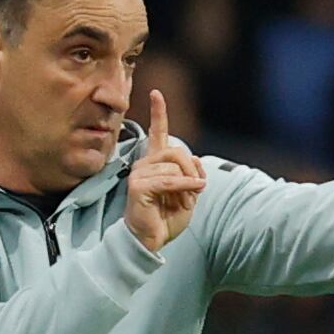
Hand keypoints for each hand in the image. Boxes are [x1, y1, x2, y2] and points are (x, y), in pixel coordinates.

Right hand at [124, 89, 205, 253]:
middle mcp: (145, 164)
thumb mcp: (188, 193)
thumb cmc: (166, 218)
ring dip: (188, 186)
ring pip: (175, 166)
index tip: (156, 93)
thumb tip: (196, 162)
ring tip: (185, 202)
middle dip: (192, 171)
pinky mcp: (137, 185)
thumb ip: (192, 174)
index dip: (158, 113)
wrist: (151, 240)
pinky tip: (190, 195)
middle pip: (177, 151)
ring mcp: (139, 173)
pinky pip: (169, 180)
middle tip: (195, 191)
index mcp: (156, 163)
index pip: (158, 133)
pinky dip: (184, 187)